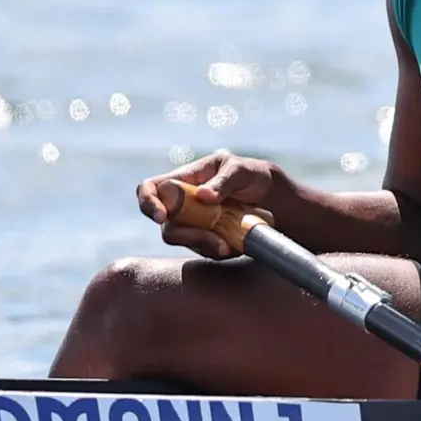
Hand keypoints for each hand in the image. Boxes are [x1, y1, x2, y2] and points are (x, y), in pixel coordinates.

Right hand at [136, 149, 286, 259]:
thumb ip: (224, 180)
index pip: (150, 189)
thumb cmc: (251, 174)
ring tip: (228, 245)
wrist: (272, 197)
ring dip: (204, 245)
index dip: (148, 202)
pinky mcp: (205, 240)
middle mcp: (181, 204)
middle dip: (187, 235)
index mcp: (183, 180)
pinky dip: (217, 251)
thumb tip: (203, 195)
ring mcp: (192, 224)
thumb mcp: (241, 170)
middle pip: (166, 225)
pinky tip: (234, 245)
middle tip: (212, 238)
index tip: (162, 217)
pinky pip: (203, 250)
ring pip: (184, 241)